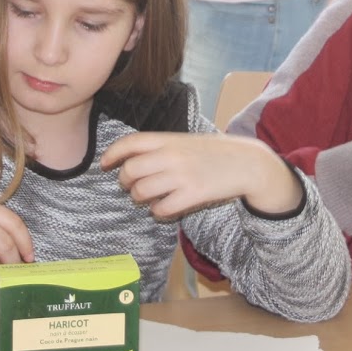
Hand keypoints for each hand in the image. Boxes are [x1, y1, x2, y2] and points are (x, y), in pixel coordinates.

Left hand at [102, 133, 301, 219]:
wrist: (248, 163)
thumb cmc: (214, 153)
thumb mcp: (185, 141)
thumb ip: (160, 147)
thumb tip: (129, 160)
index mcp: (168, 139)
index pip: (130, 143)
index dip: (112, 154)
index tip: (104, 164)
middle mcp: (172, 155)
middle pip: (130, 171)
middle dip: (125, 182)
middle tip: (131, 187)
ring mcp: (182, 175)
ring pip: (141, 192)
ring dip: (140, 199)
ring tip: (149, 198)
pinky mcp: (193, 194)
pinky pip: (161, 208)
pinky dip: (158, 212)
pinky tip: (164, 208)